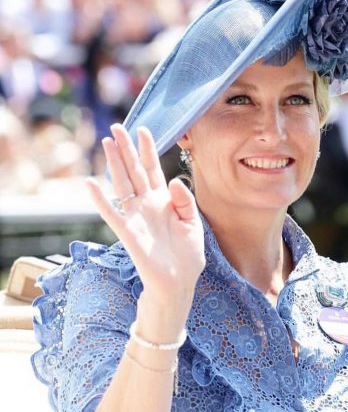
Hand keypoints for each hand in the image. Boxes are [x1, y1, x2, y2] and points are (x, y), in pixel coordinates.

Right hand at [86, 124, 204, 324]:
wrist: (179, 283)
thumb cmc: (187, 255)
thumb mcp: (193, 224)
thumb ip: (185, 201)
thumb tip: (174, 180)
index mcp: (164, 201)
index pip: (154, 170)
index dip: (148, 150)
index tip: (144, 130)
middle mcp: (147, 205)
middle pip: (134, 171)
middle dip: (126, 149)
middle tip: (117, 128)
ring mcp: (136, 217)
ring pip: (122, 185)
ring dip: (114, 164)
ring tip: (107, 143)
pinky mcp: (128, 232)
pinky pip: (111, 213)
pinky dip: (100, 200)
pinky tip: (90, 184)